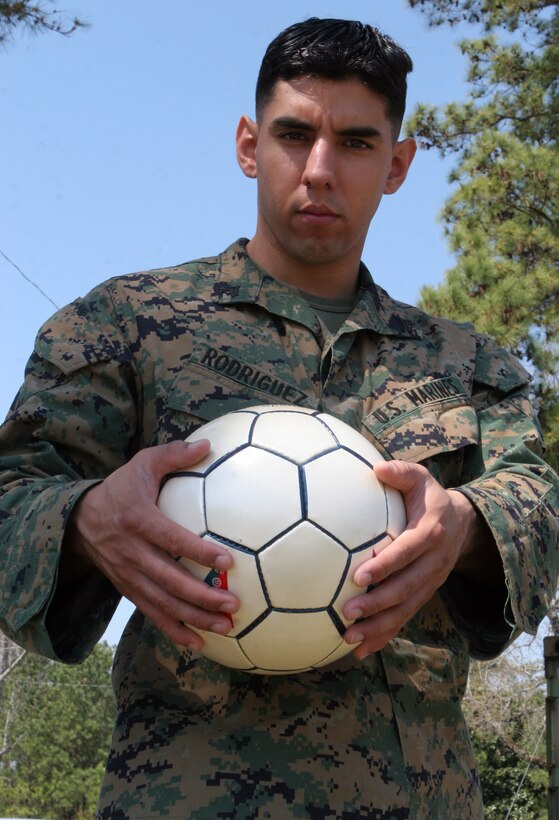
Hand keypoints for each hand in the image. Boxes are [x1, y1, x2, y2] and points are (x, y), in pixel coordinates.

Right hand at [64, 440, 238, 648]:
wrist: (79, 520)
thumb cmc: (121, 488)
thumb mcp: (141, 464)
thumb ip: (173, 455)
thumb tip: (208, 444)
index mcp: (138, 520)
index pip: (172, 539)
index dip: (199, 552)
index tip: (228, 561)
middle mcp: (131, 552)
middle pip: (169, 580)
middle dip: (201, 596)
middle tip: (233, 603)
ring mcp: (128, 574)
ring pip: (162, 602)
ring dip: (193, 618)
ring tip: (225, 626)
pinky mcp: (127, 589)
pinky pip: (151, 613)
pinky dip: (173, 630)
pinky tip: (198, 643)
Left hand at [343, 459, 487, 659]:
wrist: (462, 522)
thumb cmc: (429, 497)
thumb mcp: (421, 477)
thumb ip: (400, 472)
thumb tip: (376, 468)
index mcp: (430, 533)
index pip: (407, 551)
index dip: (385, 564)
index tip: (359, 575)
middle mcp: (433, 562)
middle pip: (406, 588)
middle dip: (378, 603)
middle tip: (348, 612)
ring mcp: (430, 583)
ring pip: (405, 609)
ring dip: (378, 626)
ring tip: (349, 637)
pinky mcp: (424, 595)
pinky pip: (404, 618)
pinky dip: (383, 636)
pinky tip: (359, 650)